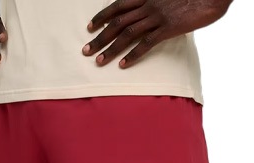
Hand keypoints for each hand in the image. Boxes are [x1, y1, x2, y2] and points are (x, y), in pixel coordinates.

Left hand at [82, 0, 232, 67]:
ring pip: (127, 35)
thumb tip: (143, 13)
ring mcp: (157, 16)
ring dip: (110, 49)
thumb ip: (153, 2)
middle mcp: (148, 4)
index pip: (117, 6)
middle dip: (99, 37)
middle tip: (86, 50)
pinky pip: (146, 44)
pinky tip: (123, 65)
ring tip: (99, 61)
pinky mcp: (168, 29)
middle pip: (117, 23)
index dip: (102, 17)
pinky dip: (133, 55)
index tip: (90, 28)